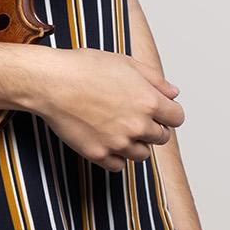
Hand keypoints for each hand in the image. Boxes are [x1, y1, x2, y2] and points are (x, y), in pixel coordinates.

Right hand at [27, 48, 184, 171]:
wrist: (51, 82)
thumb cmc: (85, 68)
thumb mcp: (126, 63)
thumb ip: (155, 79)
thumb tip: (173, 93)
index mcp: (149, 101)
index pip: (177, 118)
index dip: (168, 113)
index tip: (158, 111)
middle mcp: (138, 125)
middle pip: (161, 137)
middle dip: (153, 127)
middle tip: (134, 116)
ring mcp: (118, 142)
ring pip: (142, 154)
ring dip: (136, 143)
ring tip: (119, 128)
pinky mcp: (99, 154)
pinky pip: (118, 165)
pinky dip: (116, 156)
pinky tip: (106, 139)